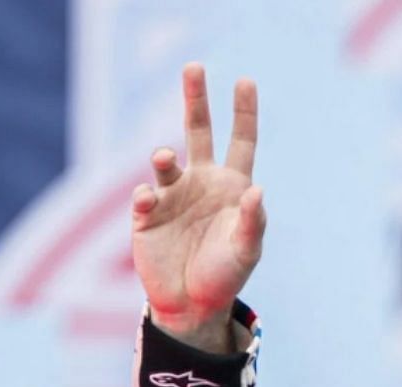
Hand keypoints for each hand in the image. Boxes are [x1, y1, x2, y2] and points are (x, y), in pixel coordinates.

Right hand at [132, 63, 265, 349]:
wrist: (192, 306)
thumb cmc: (225, 274)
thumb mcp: (247, 250)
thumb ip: (253, 221)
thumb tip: (256, 191)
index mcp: (231, 186)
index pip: (240, 141)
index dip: (243, 113)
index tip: (245, 81)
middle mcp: (200, 182)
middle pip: (198, 131)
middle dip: (196, 100)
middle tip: (194, 67)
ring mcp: (172, 196)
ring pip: (165, 161)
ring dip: (163, 156)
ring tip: (164, 156)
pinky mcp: (146, 215)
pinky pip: (145, 196)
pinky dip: (147, 194)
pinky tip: (150, 200)